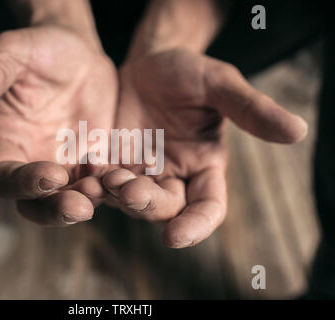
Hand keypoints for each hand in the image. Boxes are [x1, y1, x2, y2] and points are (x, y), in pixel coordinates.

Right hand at [0, 24, 117, 225]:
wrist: (77, 53)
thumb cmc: (39, 50)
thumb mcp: (13, 53)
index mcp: (6, 143)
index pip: (4, 177)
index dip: (23, 183)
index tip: (52, 174)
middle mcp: (32, 162)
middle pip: (36, 203)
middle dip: (56, 209)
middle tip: (80, 207)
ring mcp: (65, 166)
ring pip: (70, 201)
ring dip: (86, 203)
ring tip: (105, 192)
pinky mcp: (92, 163)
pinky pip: (101, 185)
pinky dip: (112, 189)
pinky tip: (129, 183)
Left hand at [103, 46, 306, 247]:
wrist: (148, 63)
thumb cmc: (188, 72)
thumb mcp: (218, 84)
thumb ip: (250, 109)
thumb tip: (297, 131)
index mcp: (205, 167)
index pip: (207, 208)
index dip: (197, 225)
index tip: (176, 237)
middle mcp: (173, 177)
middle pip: (164, 208)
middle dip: (148, 204)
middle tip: (130, 187)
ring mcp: (140, 173)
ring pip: (130, 201)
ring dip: (118, 196)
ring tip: (107, 177)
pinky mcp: (112, 163)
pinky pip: (102, 184)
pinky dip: (94, 185)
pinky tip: (86, 175)